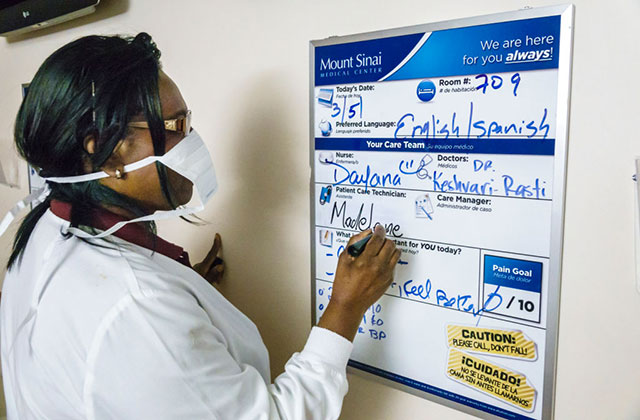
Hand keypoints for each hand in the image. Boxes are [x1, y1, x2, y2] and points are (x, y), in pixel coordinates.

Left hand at [193, 233, 224, 284]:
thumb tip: (220, 266)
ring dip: (214, 272)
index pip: (211, 254)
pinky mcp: (196, 271)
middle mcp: (199, 266)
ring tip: (213, 283)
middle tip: (218, 280)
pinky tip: (208, 281)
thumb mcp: (204, 284)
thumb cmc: (191, 287)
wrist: (180, 290)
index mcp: (202, 267)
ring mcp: (197, 268)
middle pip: (214, 261)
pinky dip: (210, 273)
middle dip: (218, 268)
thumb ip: (213, 275)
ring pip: (211, 265)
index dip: (215, 245)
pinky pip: (207, 269)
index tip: (217, 236)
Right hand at [318, 225, 400, 340]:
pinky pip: (394, 263)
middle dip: (384, 239)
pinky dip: (390, 259)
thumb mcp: (344, 259)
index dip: (379, 231)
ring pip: (396, 253)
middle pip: (390, 244)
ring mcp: (385, 274)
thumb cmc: (344, 283)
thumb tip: (366, 233)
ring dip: (390, 248)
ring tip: (382, 249)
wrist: (350, 303)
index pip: (378, 239)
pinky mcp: (389, 280)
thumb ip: (354, 243)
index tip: (378, 228)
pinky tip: (381, 261)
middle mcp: (378, 266)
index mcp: (366, 260)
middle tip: (378, 240)